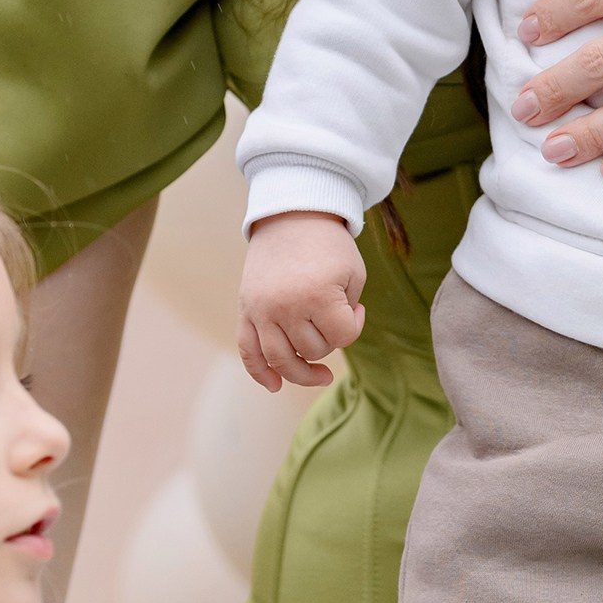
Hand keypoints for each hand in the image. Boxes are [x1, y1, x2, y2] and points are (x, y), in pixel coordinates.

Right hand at [239, 211, 365, 390]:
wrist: (291, 216)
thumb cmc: (329, 247)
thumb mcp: (353, 274)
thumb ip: (347, 313)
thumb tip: (331, 344)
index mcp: (317, 294)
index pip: (342, 337)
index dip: (354, 326)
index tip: (356, 308)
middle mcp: (285, 306)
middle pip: (312, 350)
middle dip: (329, 341)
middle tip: (334, 319)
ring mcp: (262, 310)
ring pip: (281, 360)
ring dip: (302, 373)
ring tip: (320, 375)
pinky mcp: (246, 310)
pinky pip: (248, 351)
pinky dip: (260, 372)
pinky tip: (275, 386)